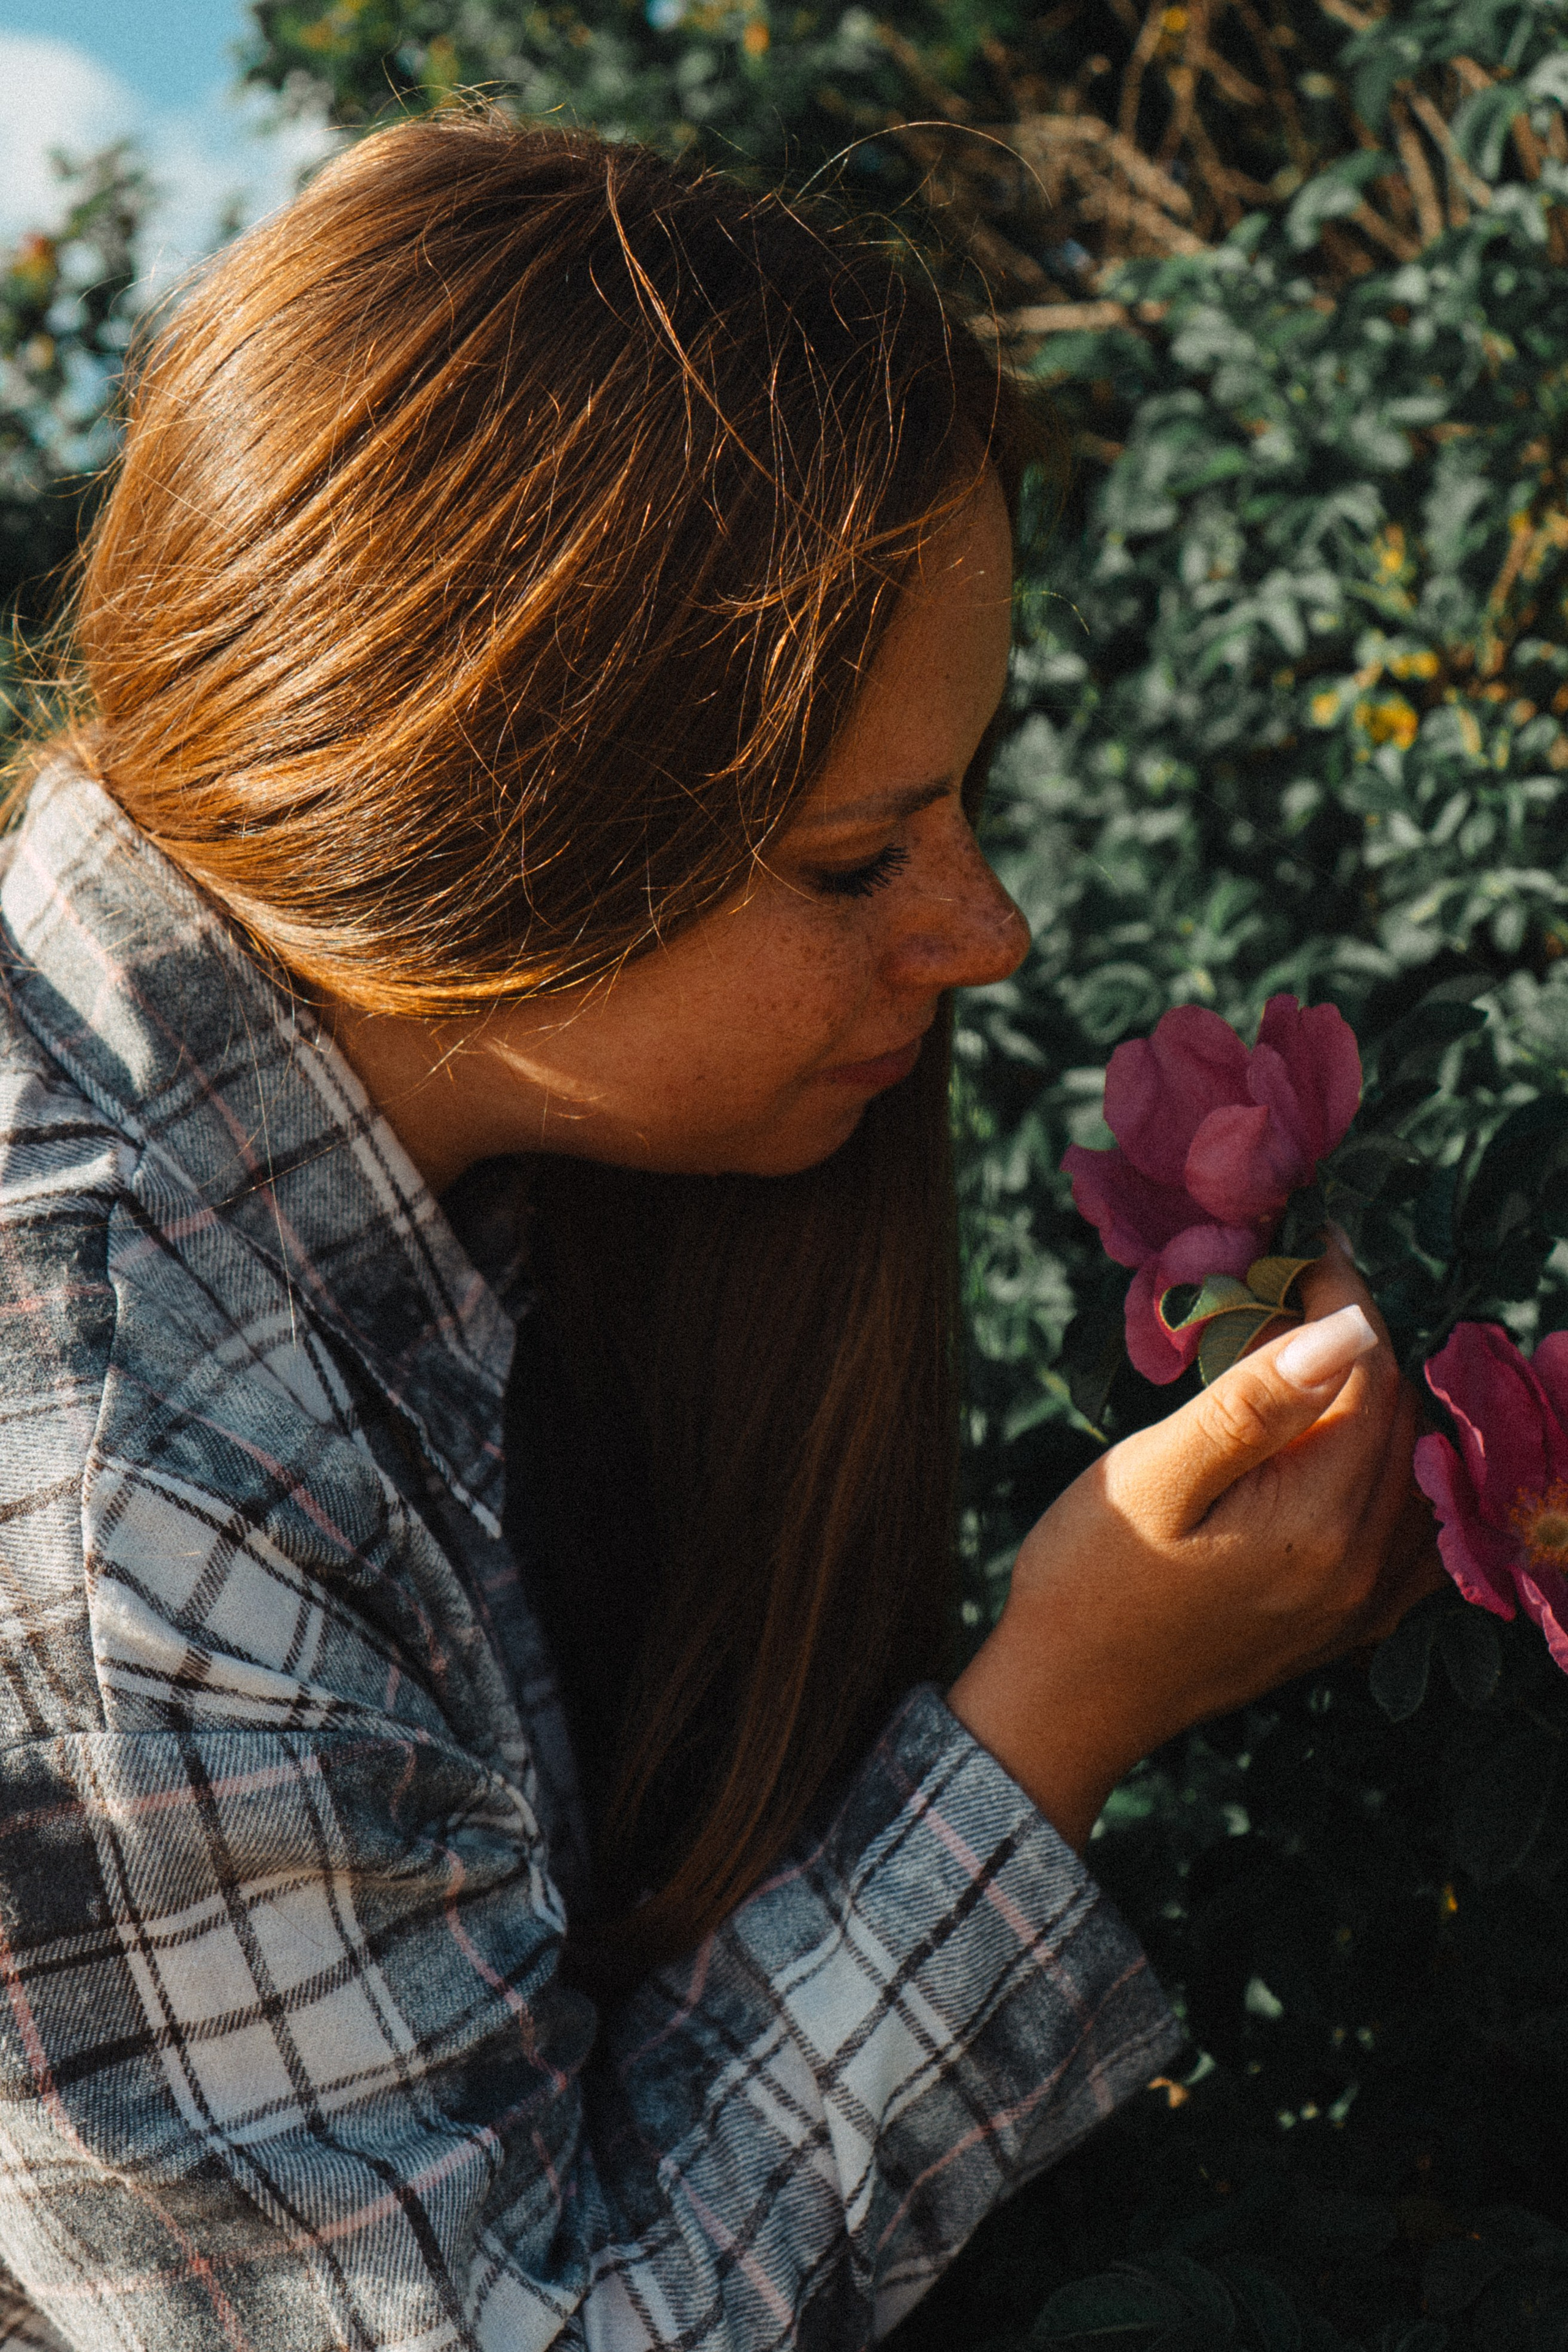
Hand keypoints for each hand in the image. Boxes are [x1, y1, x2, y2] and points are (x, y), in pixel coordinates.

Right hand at [947, 1243, 1444, 1851]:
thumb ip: (1253, 1404)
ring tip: (1312, 1358)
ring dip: (1378, 1401)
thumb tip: (1346, 1330)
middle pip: (1401, 1416)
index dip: (1344, 1300)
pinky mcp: (1348, 1622)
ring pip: (1415, 1467)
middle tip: (1299, 1291)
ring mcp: (1364, 1603)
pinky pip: (1411, 1529)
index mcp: (1319, 1523)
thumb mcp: (1154, 1475)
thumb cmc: (1091, 1578)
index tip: (1308, 1249)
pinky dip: (1393, 1469)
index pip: (1369, 1375)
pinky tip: (1348, 1446)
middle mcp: (1364, 1567)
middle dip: (1359, 1343)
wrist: (1070, 1698)